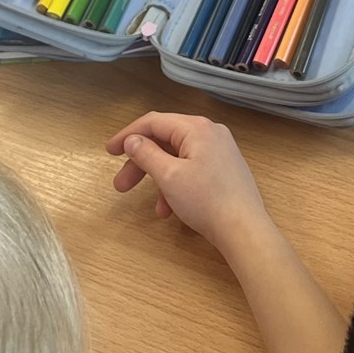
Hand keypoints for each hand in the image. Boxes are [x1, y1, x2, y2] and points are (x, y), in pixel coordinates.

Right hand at [108, 112, 273, 254]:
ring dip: (159, 180)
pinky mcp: (225, 170)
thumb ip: (146, 154)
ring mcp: (220, 151)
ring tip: (152, 208)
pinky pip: (192, 170)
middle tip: (121, 185)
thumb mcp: (169, 176)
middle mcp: (210, 133)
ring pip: (178, 159)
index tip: (108, 152)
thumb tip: (132, 140)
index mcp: (196, 128)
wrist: (245, 230)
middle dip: (141, 164)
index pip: (154, 122)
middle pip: (165, 141)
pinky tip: (171, 211)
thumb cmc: (206, 200)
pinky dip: (177, 186)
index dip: (127, 135)